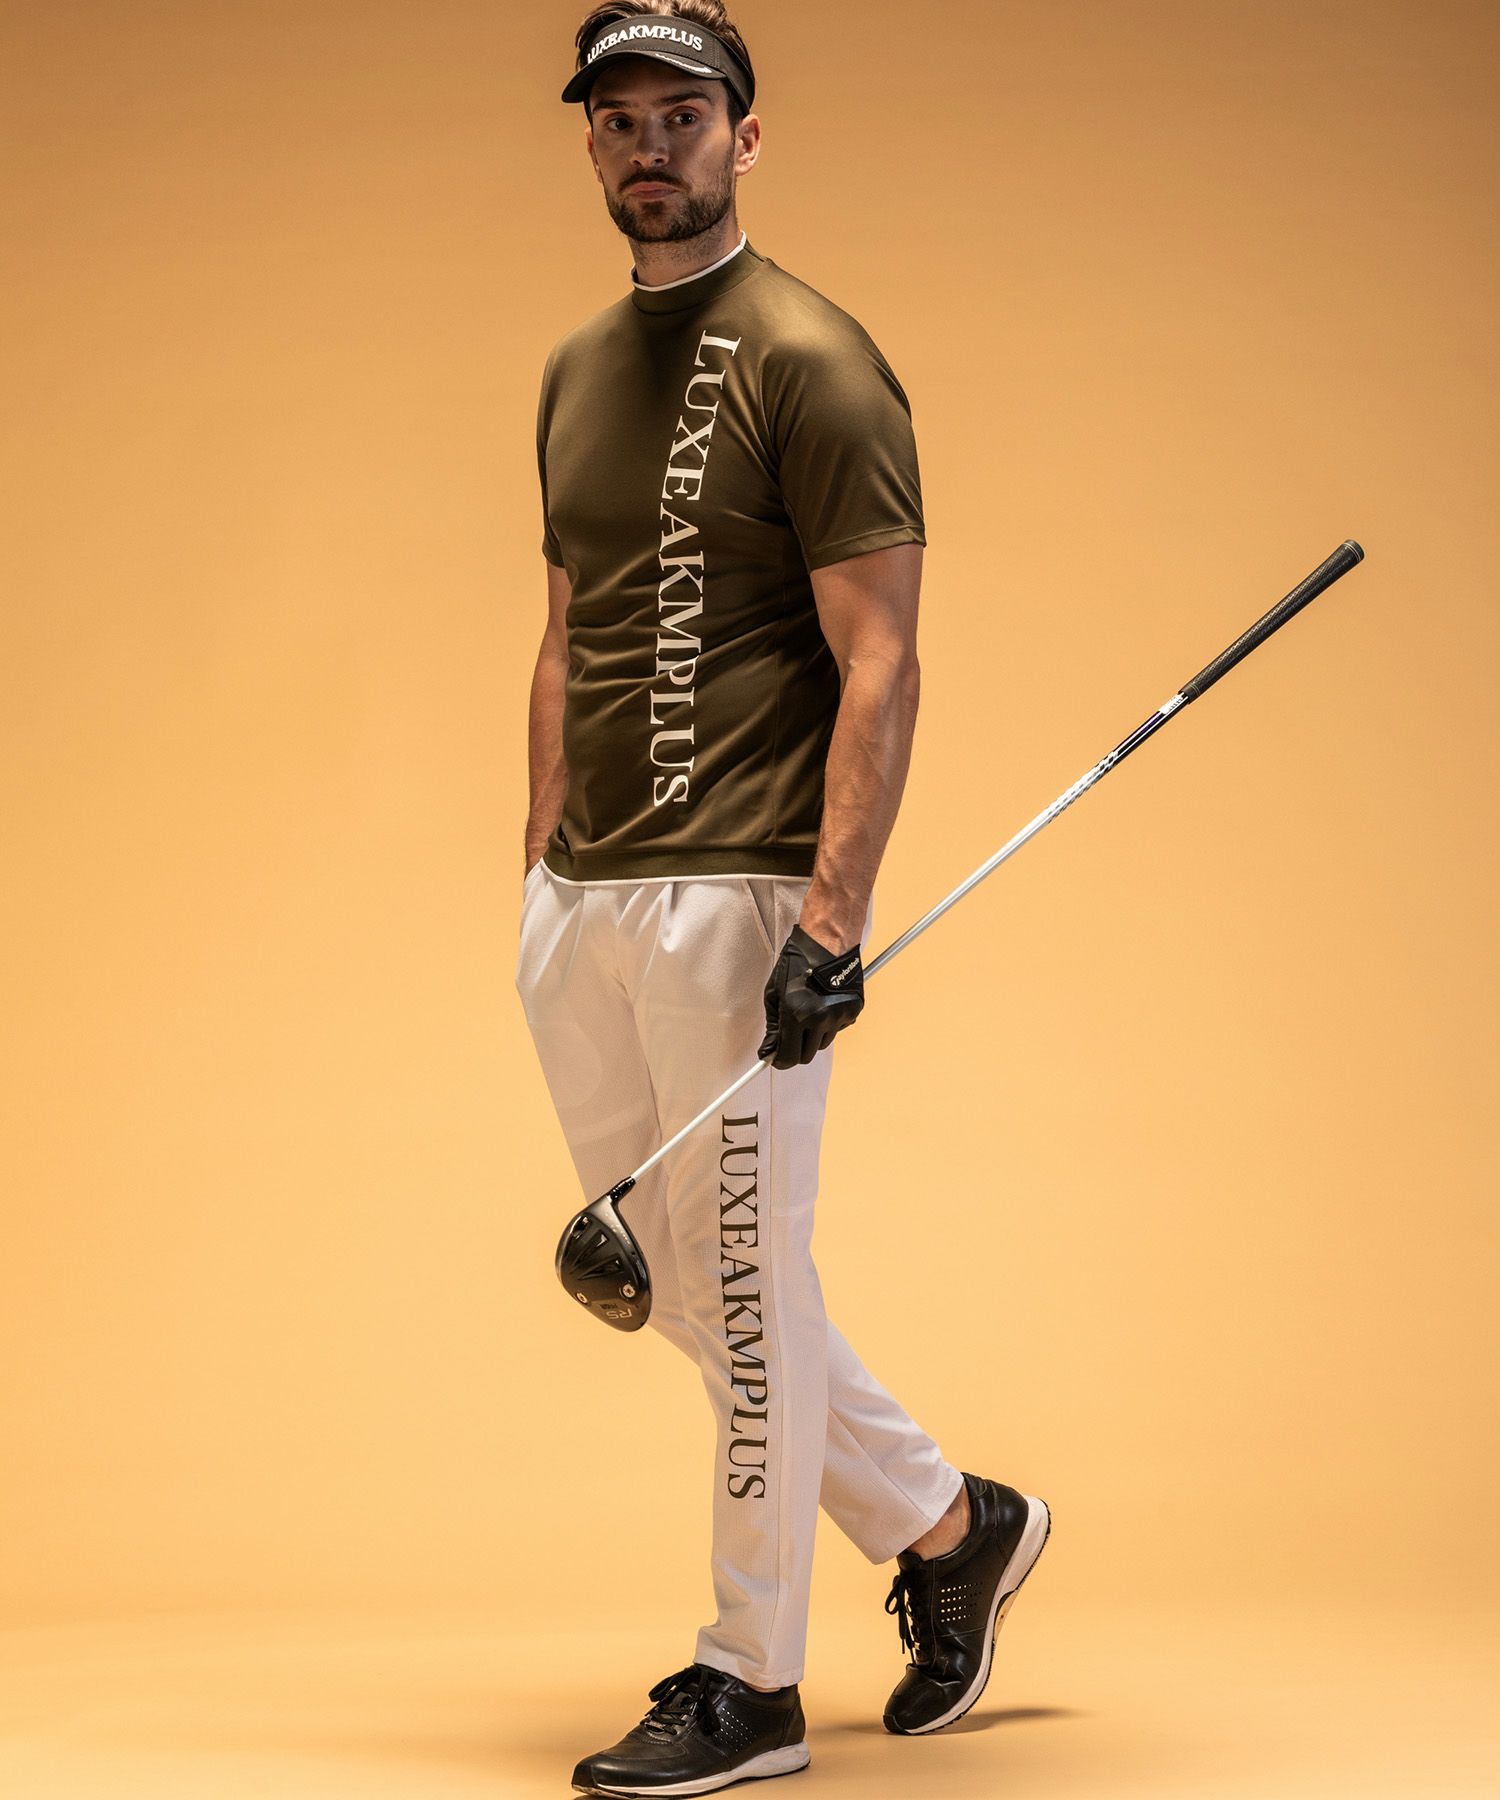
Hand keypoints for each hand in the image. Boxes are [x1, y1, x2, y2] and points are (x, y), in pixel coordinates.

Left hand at [757, 926, 864, 1069]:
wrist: (827, 942)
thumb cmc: (798, 962)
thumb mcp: (775, 993)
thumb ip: (773, 1026)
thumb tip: (770, 1050)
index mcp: (797, 1014)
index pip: (789, 1057)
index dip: (780, 1061)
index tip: (775, 1059)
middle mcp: (821, 1019)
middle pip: (807, 1055)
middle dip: (796, 1048)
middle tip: (790, 1034)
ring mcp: (839, 1016)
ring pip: (822, 1043)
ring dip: (813, 1036)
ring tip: (809, 1011)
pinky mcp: (853, 1012)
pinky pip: (837, 1030)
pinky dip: (828, 1024)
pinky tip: (823, 1003)